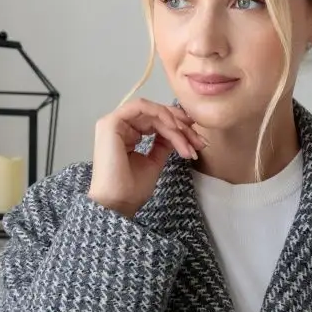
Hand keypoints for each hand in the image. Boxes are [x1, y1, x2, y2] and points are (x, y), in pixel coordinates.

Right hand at [90, 97, 208, 216]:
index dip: (179, 126)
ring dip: (174, 122)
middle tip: (199, 141)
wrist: (118, 203)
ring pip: (152, 111)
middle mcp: (119, 125)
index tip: (198, 140)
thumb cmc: (131, 189)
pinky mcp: (112, 122)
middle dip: (182, 126)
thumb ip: (163, 144)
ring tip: (188, 140)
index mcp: (127, 134)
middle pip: (156, 115)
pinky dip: (160, 113)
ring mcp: (114, 122)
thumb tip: (178, 132)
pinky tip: (174, 127)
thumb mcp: (154, 162)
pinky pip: (141, 107)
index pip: (156, 121)